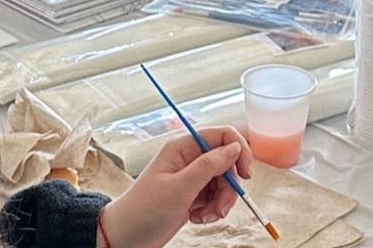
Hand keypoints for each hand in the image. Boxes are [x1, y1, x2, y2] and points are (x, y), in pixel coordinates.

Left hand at [100, 129, 251, 247]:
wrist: (126, 237)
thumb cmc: (144, 210)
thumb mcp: (179, 188)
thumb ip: (209, 166)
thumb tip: (235, 148)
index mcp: (182, 148)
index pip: (222, 136)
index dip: (239, 151)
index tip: (246, 174)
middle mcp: (188, 159)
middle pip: (227, 163)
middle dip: (229, 187)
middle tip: (220, 208)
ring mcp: (191, 178)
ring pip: (224, 183)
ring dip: (221, 202)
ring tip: (204, 216)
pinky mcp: (192, 195)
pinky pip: (216, 197)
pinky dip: (213, 209)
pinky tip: (198, 218)